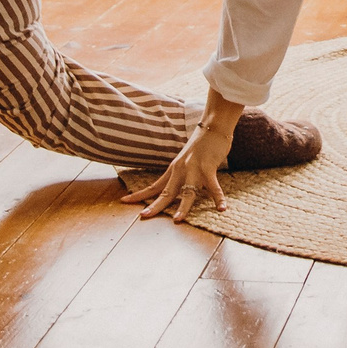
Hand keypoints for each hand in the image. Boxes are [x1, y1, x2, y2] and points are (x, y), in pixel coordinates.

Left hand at [122, 104, 240, 221]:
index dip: (139, 194)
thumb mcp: (186, 160)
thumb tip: (180, 188)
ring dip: (183, 207)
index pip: (154, 186)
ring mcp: (194, 169)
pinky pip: (214, 186)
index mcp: (173, 170)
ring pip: (188, 193)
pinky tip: (221, 208)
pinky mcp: (208, 167)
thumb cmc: (202, 145)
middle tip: (144, 216)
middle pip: (166, 192)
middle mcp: (180, 170)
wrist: (213, 127)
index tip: (124, 200)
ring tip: (177, 220)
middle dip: (155, 206)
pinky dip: (218, 198)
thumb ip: (182, 174)